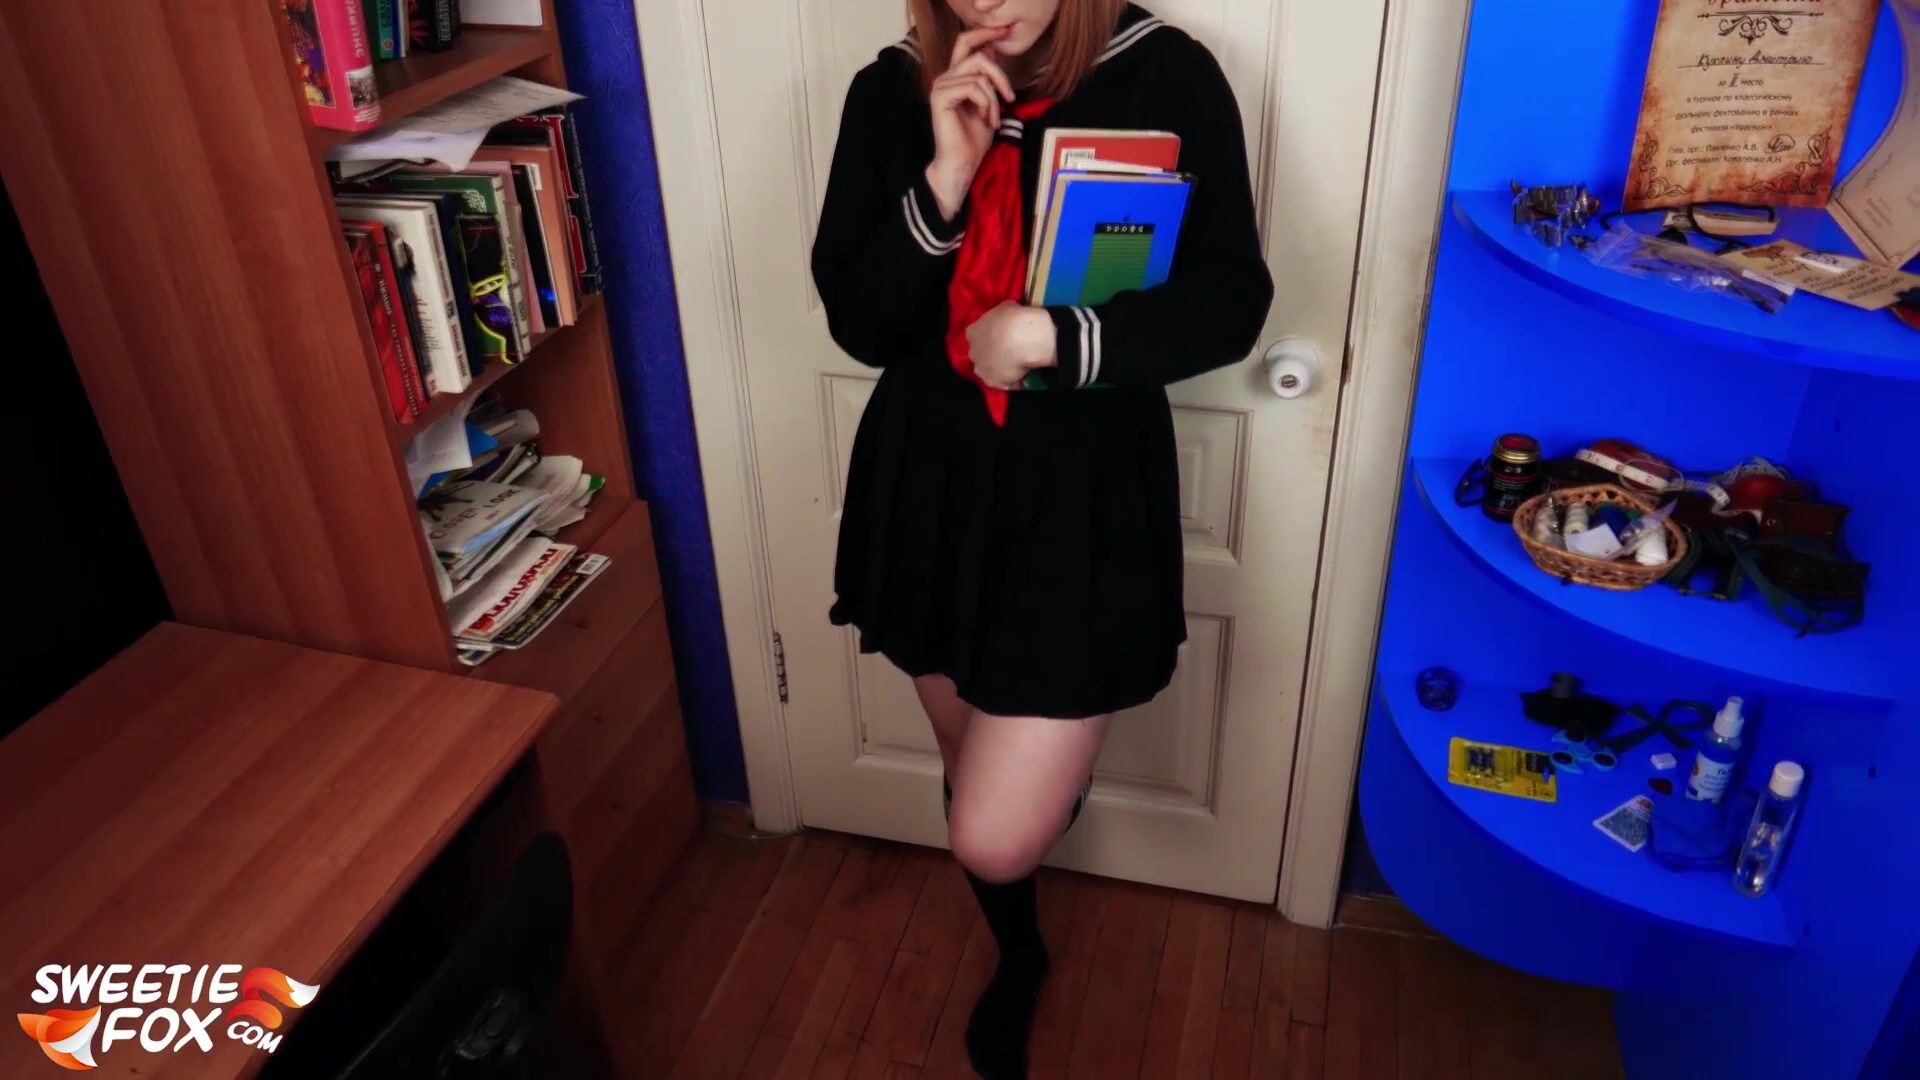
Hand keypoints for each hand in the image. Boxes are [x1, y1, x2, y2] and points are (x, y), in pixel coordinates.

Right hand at [925, 27, 1015, 219]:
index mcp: (955, 77)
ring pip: (979, 75)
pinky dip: (986, 104)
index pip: (966, 43)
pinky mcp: (940, 97)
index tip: (1004, 30)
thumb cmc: (974, 139)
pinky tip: (986, 120)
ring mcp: (941, 86)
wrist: (962, 163)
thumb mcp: (989, 103)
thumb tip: (992, 50)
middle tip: (1009, 98)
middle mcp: (945, 78)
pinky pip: (973, 87)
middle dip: (1000, 75)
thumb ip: (989, 78)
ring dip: (994, 99)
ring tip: (993, 118)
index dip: (984, 33)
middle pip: (979, 56)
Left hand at [966, 302, 1055, 389]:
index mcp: (973, 331)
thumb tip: (1006, 316)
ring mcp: (981, 369)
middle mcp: (973, 352)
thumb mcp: (1006, 307)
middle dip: (989, 353)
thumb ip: (1002, 315)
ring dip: (997, 369)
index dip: (987, 335)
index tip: (998, 335)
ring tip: (1014, 366)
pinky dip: (1012, 382)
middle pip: (978, 354)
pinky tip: (1022, 377)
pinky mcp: (993, 382)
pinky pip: (1003, 384)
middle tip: (1006, 351)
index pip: (975, 334)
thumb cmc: (1013, 318)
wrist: (1021, 338)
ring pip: (987, 370)